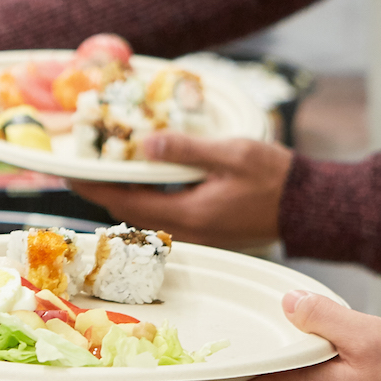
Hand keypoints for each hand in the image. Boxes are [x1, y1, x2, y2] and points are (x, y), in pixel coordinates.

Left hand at [68, 133, 291, 248]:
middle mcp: (189, 231)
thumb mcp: (232, 154)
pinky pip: (165, 215)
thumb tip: (145, 146)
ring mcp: (198, 234)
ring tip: (105, 171)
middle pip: (131, 212)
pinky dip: (147, 198)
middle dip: (103, 191)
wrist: (311, 207)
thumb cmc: (277, 178)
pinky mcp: (208, 230)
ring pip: (147, 215)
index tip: (69, 174)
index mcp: (190, 214)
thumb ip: (187, 150)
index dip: (93, 188)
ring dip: (124, 194)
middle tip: (80, 169)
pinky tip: (144, 180)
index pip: (127, 202)